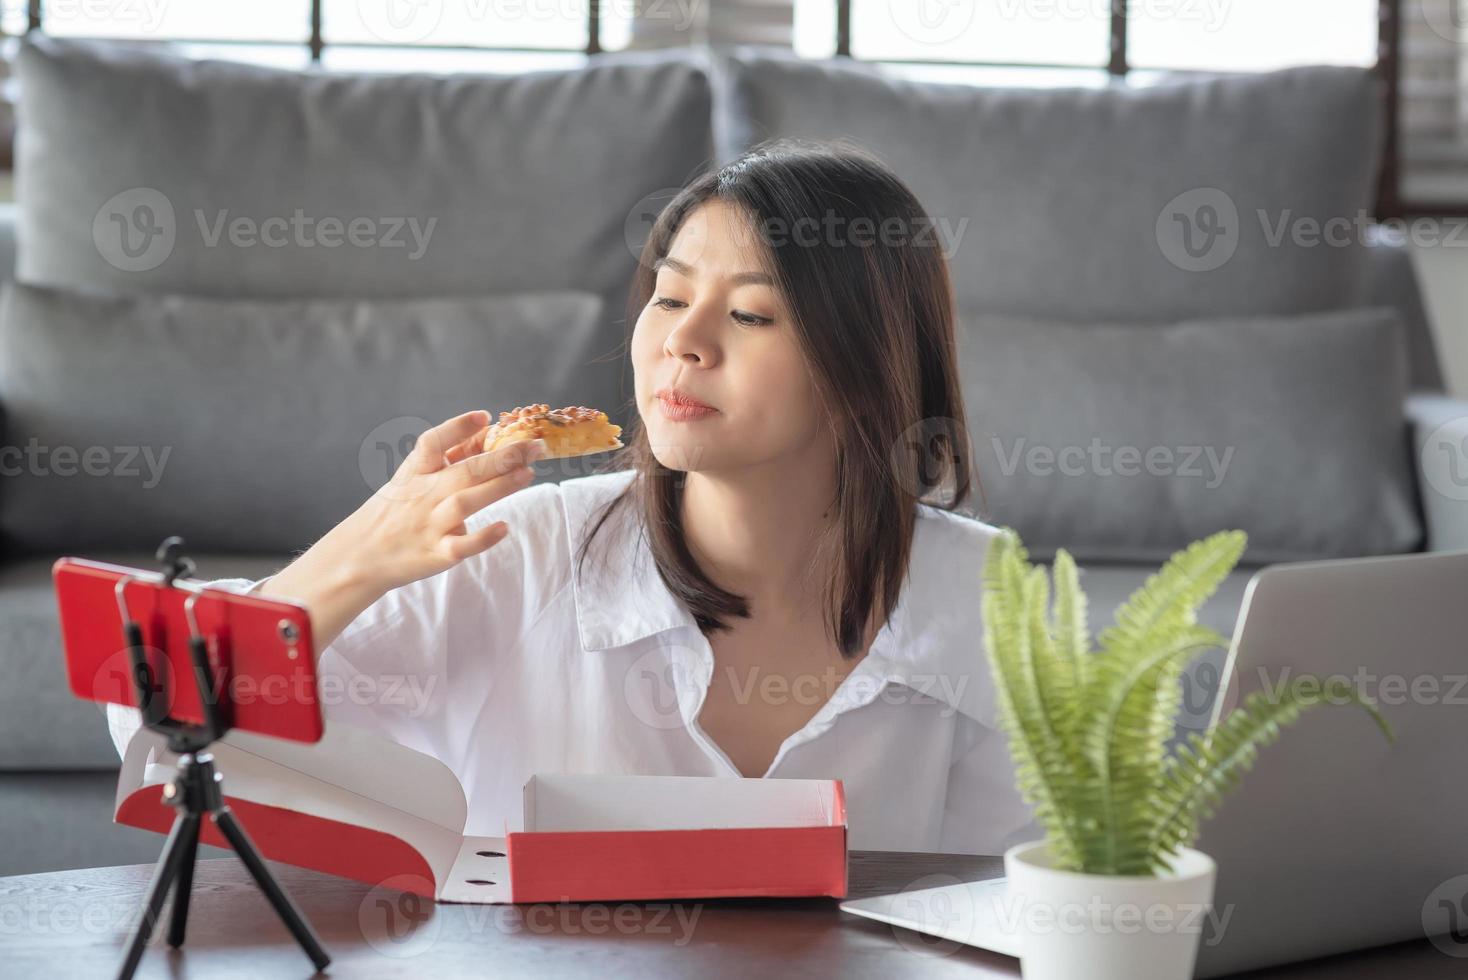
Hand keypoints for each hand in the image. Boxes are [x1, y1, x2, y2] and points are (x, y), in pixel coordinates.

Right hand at [341, 409, 547, 592]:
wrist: (361, 555)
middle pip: (464, 471)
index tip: (485, 416)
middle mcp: (423, 496)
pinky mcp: (437, 554)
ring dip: (498, 487)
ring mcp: (430, 525)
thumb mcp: (414, 478)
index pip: (433, 443)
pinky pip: (461, 546)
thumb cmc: (397, 510)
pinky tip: (503, 528)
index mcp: (415, 473)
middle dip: (502, 457)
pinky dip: (482, 538)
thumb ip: (451, 455)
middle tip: (535, 446)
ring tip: (528, 474)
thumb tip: (488, 431)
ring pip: (465, 503)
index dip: (457, 427)